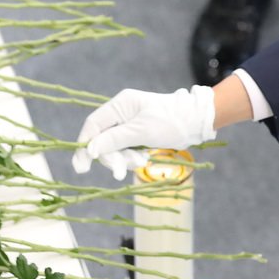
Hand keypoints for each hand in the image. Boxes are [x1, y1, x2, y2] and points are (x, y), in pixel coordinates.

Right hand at [71, 86, 215, 179]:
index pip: (93, 125)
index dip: (85, 145)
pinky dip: (132, 158)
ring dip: (124, 159)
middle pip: (102, 139)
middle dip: (111, 157)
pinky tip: (144, 159)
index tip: (82, 166)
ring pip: (114, 147)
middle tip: (120, 173)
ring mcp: (129, 125)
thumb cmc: (171, 122)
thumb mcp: (142, 131)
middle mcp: (121, 113)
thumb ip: (115, 140)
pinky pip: (126, 150)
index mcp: (120, 105)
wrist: (196, 122)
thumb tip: (90, 149)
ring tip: (141, 162)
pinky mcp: (137, 135)